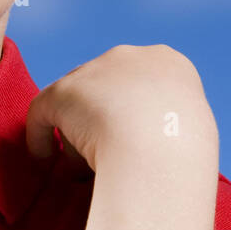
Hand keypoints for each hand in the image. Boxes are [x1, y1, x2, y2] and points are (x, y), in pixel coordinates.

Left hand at [25, 44, 216, 173]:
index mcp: (168, 64)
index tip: (129, 143)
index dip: (128, 114)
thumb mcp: (190, 135)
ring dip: (75, 137)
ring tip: (79, 171)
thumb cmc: (182, 156)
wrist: (161, 150)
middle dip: (98, 124)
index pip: (138, 84)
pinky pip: (43, 113)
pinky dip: (40, 137)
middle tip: (100, 158)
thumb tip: (143, 145)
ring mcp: (94, 70)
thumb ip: (163, 128)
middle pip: (103, 92)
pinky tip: (45, 161)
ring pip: (77, 106)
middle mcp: (130, 58)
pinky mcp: (62, 92)